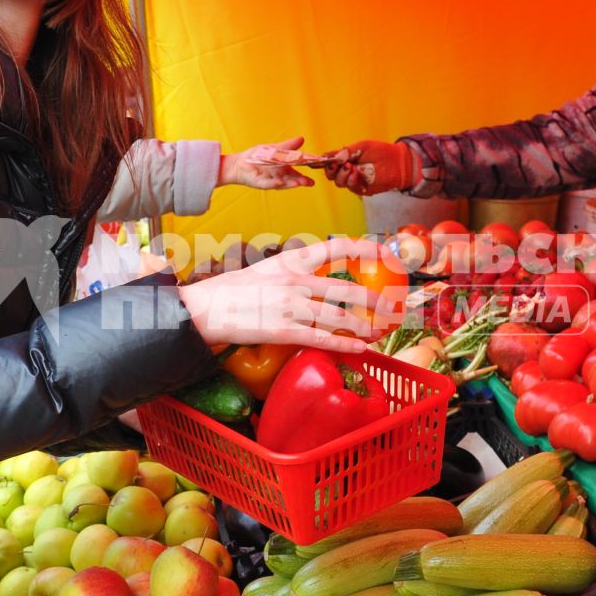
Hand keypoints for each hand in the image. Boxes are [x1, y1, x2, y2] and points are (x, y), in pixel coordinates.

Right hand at [178, 236, 402, 352]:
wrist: (205, 308)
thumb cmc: (233, 290)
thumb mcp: (266, 270)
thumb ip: (293, 273)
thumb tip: (318, 278)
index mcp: (291, 260)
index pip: (335, 247)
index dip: (364, 249)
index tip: (384, 252)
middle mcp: (296, 280)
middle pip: (346, 288)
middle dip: (374, 299)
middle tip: (390, 306)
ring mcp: (292, 306)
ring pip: (340, 315)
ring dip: (364, 325)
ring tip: (378, 331)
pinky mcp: (286, 331)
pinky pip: (323, 339)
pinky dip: (345, 344)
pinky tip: (360, 348)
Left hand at [219, 136, 313, 189]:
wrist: (239, 163)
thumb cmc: (257, 157)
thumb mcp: (274, 149)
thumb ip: (288, 146)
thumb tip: (301, 139)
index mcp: (284, 169)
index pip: (297, 173)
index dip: (306, 174)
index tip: (314, 176)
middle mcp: (279, 177)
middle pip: (292, 180)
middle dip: (300, 181)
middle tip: (309, 182)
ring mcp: (270, 181)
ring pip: (282, 184)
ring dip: (290, 184)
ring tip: (298, 183)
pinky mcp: (260, 183)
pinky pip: (268, 184)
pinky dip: (274, 183)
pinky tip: (279, 182)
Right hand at [323, 139, 417, 195]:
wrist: (397, 161)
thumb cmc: (381, 151)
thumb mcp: (361, 147)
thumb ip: (346, 152)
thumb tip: (329, 155)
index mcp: (345, 160)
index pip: (330, 163)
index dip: (325, 162)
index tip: (325, 159)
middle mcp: (347, 171)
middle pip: (331, 175)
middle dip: (331, 169)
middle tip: (339, 163)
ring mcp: (354, 181)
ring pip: (339, 182)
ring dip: (342, 174)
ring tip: (351, 167)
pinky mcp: (362, 189)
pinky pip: (351, 187)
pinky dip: (351, 180)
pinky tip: (356, 173)